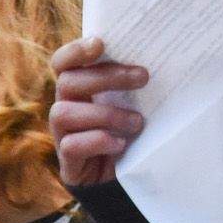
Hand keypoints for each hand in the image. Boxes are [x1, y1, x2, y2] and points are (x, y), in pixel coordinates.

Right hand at [47, 39, 147, 186]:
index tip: (100, 43)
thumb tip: (161, 60)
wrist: (119, 179)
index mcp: (77, 89)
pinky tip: (120, 144)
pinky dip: (98, 141)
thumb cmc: (127, 131)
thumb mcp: (131, 103)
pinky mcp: (68, 161)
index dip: (75, 50)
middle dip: (106, 77)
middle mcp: (64, 107)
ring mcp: (62, 134)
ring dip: (106, 114)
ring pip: (64, 113)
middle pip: (68, 82)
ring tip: (136, 122)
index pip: (62, 62)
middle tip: (143, 77)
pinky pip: (72, 145)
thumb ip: (131, 84)